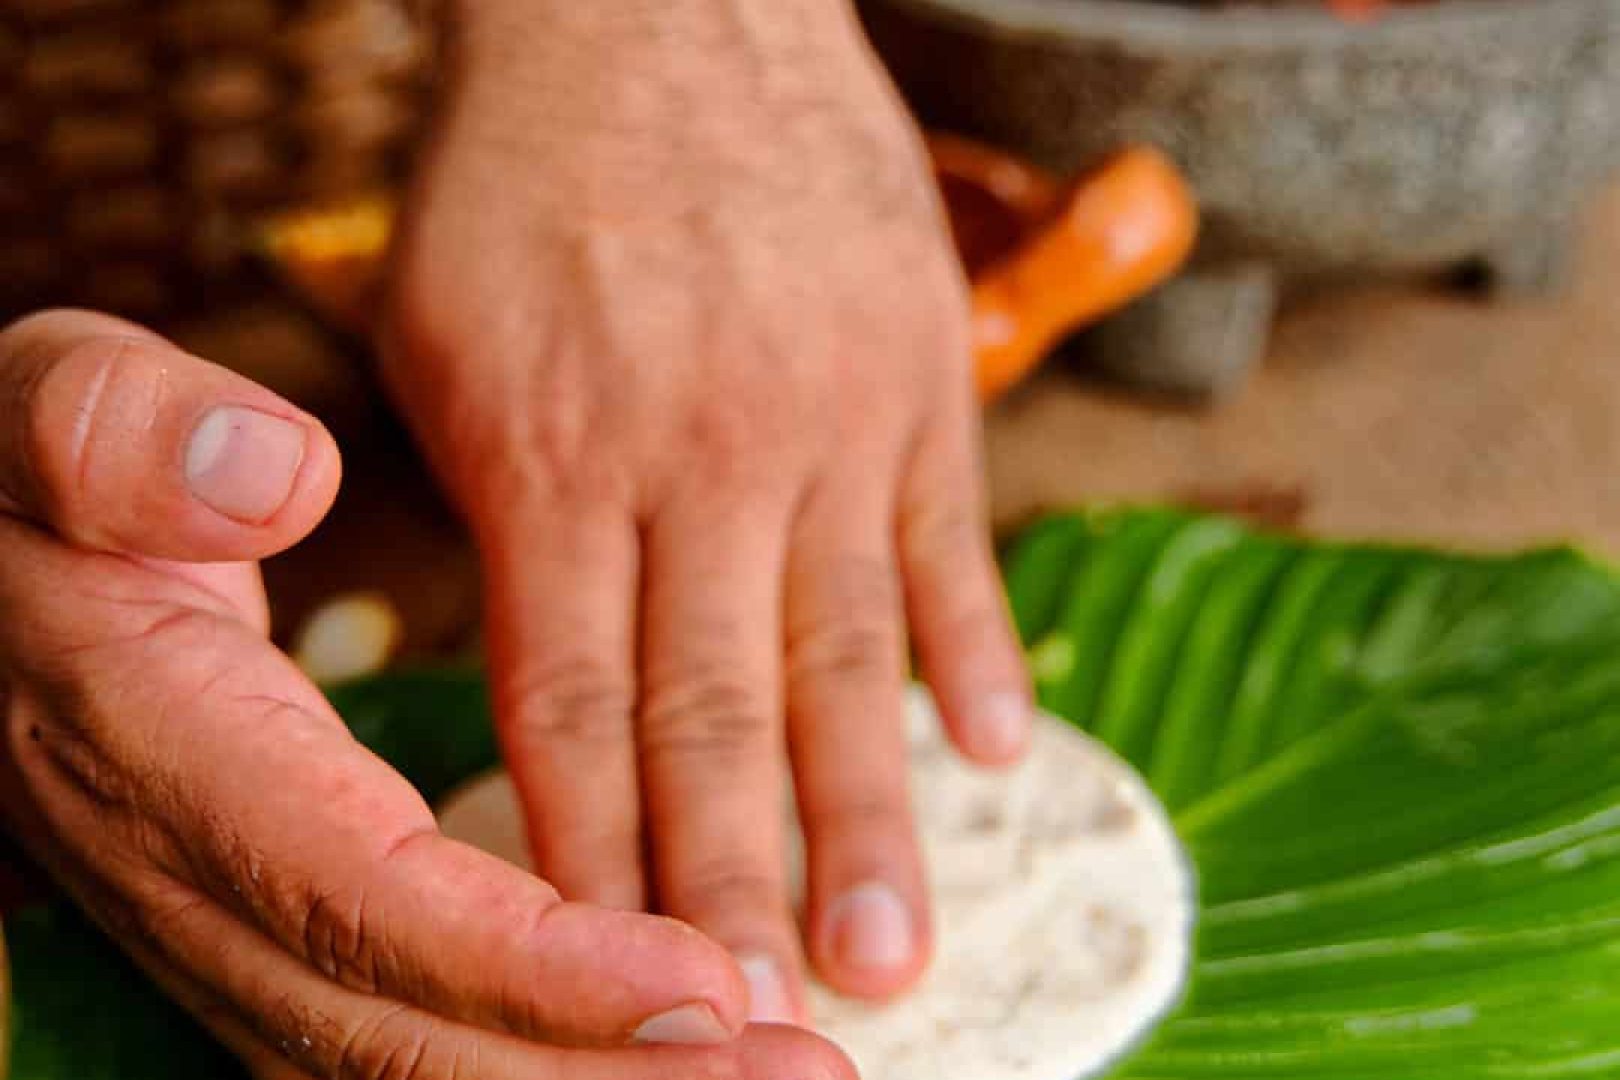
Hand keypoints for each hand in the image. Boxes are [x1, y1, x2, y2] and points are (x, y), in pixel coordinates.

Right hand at [0, 310, 853, 1079]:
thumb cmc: (30, 484)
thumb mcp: (45, 410)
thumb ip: (123, 437)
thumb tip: (276, 480)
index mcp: (160, 749)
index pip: (363, 899)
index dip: (534, 965)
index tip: (701, 983)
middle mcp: (191, 873)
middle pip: (401, 1028)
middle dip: (602, 1072)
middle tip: (796, 1074)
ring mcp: (222, 918)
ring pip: (404, 1055)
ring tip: (770, 1077)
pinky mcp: (266, 921)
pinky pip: (396, 1023)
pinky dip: (530, 1054)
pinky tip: (656, 1052)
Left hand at [382, 0, 1032, 1022]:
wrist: (667, 11)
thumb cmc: (535, 179)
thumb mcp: (446, 343)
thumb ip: (501, 516)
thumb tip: (550, 681)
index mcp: (556, 460)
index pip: (579, 707)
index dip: (603, 858)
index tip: (628, 973)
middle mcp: (698, 459)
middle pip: (718, 714)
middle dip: (743, 880)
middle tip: (779, 1015)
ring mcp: (823, 420)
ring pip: (846, 655)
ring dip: (870, 812)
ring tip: (897, 948)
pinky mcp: (916, 377)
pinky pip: (951, 540)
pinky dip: (974, 652)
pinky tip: (996, 751)